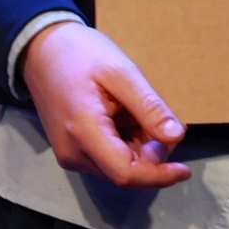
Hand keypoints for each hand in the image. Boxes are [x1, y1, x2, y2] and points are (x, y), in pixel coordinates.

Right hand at [20, 20, 190, 189]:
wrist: (42, 52)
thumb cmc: (82, 55)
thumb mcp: (123, 73)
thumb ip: (149, 107)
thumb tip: (177, 137)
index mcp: (83, 132)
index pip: (125, 173)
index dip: (158, 176)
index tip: (185, 170)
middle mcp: (72, 153)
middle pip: (124, 172)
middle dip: (152, 155)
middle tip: (159, 118)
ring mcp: (69, 154)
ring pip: (117, 167)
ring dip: (140, 149)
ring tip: (139, 112)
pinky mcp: (70, 151)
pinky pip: (106, 159)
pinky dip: (127, 145)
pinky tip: (126, 117)